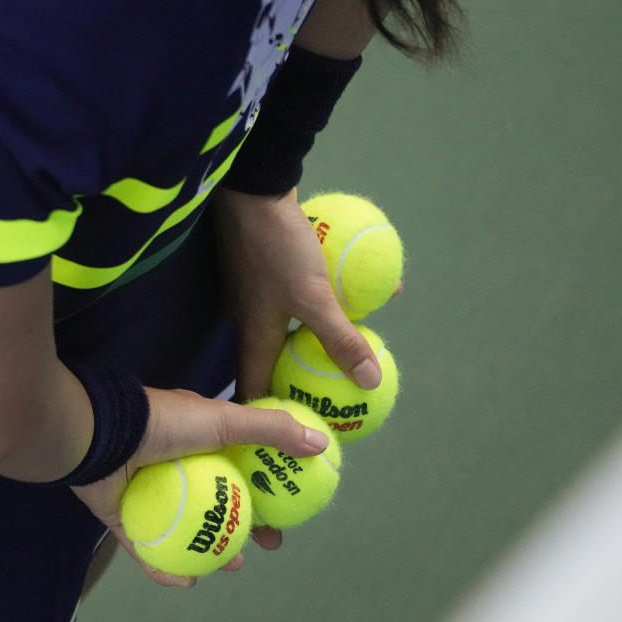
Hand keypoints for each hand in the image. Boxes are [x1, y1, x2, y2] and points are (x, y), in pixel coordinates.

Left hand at [71, 386, 330, 586]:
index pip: (241, 467)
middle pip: (218, 502)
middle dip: (245, 525)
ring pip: (188, 529)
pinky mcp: (124, 516)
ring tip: (231, 565)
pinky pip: (150, 547)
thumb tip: (321, 445)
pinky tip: (187, 578)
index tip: (289, 509)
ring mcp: (150, 492)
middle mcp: (177, 465)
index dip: (267, 488)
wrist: (100, 434)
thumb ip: (270, 430)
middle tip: (265, 546)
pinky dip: (167, 565)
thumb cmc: (164, 423)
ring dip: (212, 549)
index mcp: (200, 440)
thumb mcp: (224, 420)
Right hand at [212, 187, 382, 400]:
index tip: (291, 434)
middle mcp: (251, 318)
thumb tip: (370, 383)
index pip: (254, 388)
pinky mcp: (268, 265)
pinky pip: (304, 293)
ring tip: (354, 347)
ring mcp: (259, 290)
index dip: (270, 415)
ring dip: (320, 337)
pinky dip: (329, 298)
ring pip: (292, 324)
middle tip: (332, 395)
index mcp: (255, 334)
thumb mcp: (315, 296)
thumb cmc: (276, 247)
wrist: (253, 187)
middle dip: (301, 379)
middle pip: (276, 359)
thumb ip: (340, 340)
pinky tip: (366, 288)